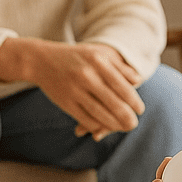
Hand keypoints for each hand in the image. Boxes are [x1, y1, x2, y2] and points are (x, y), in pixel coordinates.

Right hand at [0, 38, 143, 139]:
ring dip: (114, 125)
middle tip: (133, 124)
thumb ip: (119, 66)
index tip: (140, 110)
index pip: (122, 86)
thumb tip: (138, 81)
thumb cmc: (76, 57)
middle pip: (114, 103)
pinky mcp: (65, 103)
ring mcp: (75, 91)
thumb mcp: (98, 54)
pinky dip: (97, 126)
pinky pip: (85, 118)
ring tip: (123, 128)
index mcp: (98, 62)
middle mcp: (86, 76)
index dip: (134, 101)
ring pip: (100, 114)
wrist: (41, 60)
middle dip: (127, 118)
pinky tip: (104, 128)